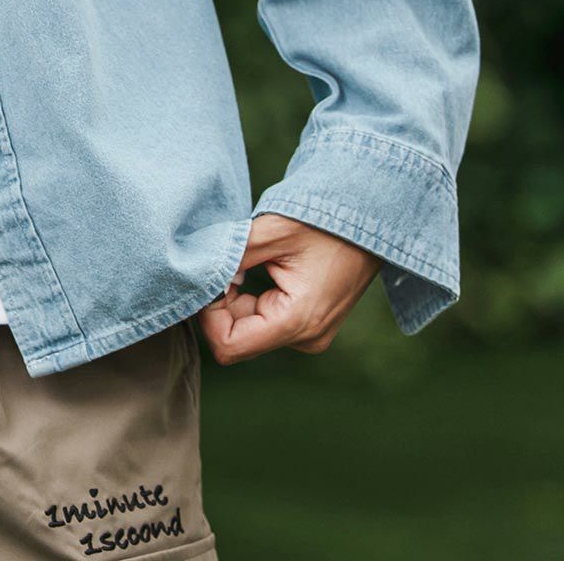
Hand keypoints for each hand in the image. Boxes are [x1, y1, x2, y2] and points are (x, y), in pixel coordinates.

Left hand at [196, 212, 382, 364]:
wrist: (370, 218)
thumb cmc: (324, 221)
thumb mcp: (271, 232)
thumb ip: (229, 254)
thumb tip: (193, 270)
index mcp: (298, 321)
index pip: (229, 345)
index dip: (208, 314)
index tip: (211, 275)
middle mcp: (305, 337)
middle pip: (237, 337)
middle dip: (220, 302)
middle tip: (226, 260)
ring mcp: (309, 333)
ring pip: (248, 328)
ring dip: (236, 298)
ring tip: (245, 260)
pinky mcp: (309, 323)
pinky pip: (264, 320)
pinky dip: (250, 297)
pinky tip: (257, 267)